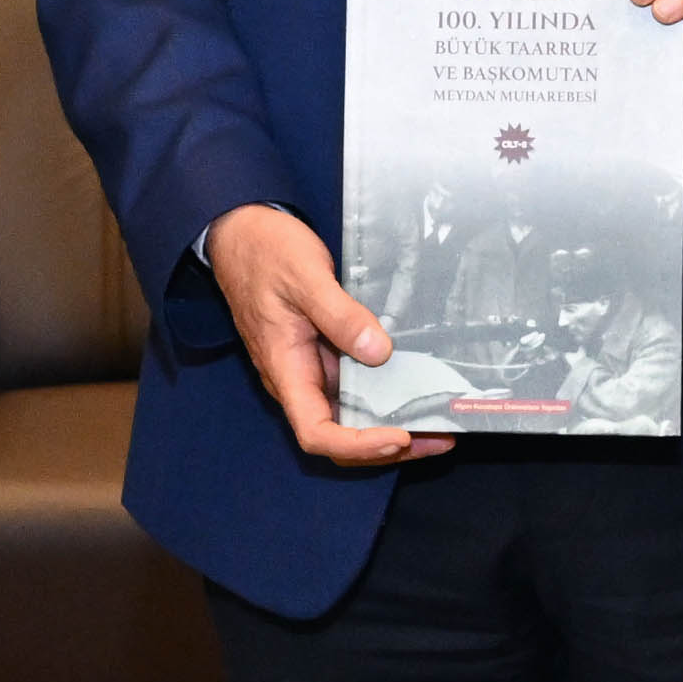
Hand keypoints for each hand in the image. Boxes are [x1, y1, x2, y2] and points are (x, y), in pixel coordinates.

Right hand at [204, 202, 446, 467]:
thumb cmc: (265, 253)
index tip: (399, 436)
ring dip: (393, 427)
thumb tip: (378, 351)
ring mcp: (313, 370)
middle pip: (340, 436)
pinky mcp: (325, 356)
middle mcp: (298, 380)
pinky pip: (356, 389)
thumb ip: (339, 314)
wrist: (242, 233)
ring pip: (351, 417)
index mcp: (286, 370)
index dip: (358, 445)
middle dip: (387, 448)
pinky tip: (419, 392)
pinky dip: (387, 399)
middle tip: (440, 439)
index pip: (316, 432)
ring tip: (440, 428)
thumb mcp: (304, 276)